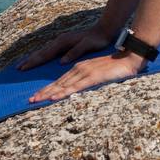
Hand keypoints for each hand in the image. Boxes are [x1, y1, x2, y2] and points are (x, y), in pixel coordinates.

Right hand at [18, 20, 116, 70]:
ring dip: (33, 58)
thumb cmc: (97, 39)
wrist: (104, 29)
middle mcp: (59, 41)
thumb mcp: (87, 46)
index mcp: (63, 42)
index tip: (23, 68)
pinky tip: (39, 59)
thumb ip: (75, 53)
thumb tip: (61, 62)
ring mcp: (61, 41)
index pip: (45, 54)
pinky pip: (49, 51)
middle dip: (29, 61)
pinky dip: (41, 56)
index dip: (34, 62)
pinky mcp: (64, 43)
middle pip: (41, 52)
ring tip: (24, 65)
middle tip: (18, 69)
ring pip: (44, 51)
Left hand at [28, 51, 144, 102]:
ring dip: (48, 93)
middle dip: (43, 92)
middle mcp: (79, 69)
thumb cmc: (116, 68)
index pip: (60, 81)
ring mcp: (85, 73)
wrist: (130, 58)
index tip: (37, 97)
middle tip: (30, 101)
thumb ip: (88, 82)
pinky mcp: (92, 77)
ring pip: (63, 85)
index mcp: (79, 69)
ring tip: (36, 100)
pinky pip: (75, 87)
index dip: (47, 89)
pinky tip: (54, 97)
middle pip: (57, 83)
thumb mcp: (98, 75)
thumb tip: (80, 91)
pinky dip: (63, 92)